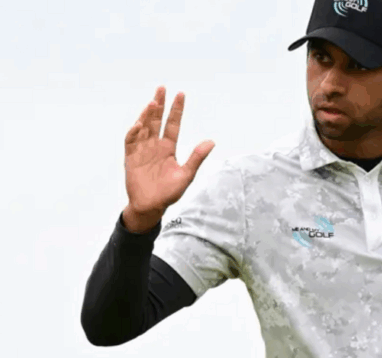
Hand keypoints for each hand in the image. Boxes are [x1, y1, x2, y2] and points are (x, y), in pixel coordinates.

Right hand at [124, 86, 214, 219]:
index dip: (176, 110)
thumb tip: (211, 141)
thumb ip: (196, 158)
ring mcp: (142, 150)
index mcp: (169, 148)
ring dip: (147, 115)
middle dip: (159, 105)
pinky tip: (140, 124)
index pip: (173, 124)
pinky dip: (134, 132)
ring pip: (144, 127)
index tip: (180, 94)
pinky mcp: (131, 157)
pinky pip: (131, 141)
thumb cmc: (169, 192)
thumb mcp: (186, 175)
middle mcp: (155, 146)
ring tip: (153, 102)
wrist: (151, 206)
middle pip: (156, 121)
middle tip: (162, 88)